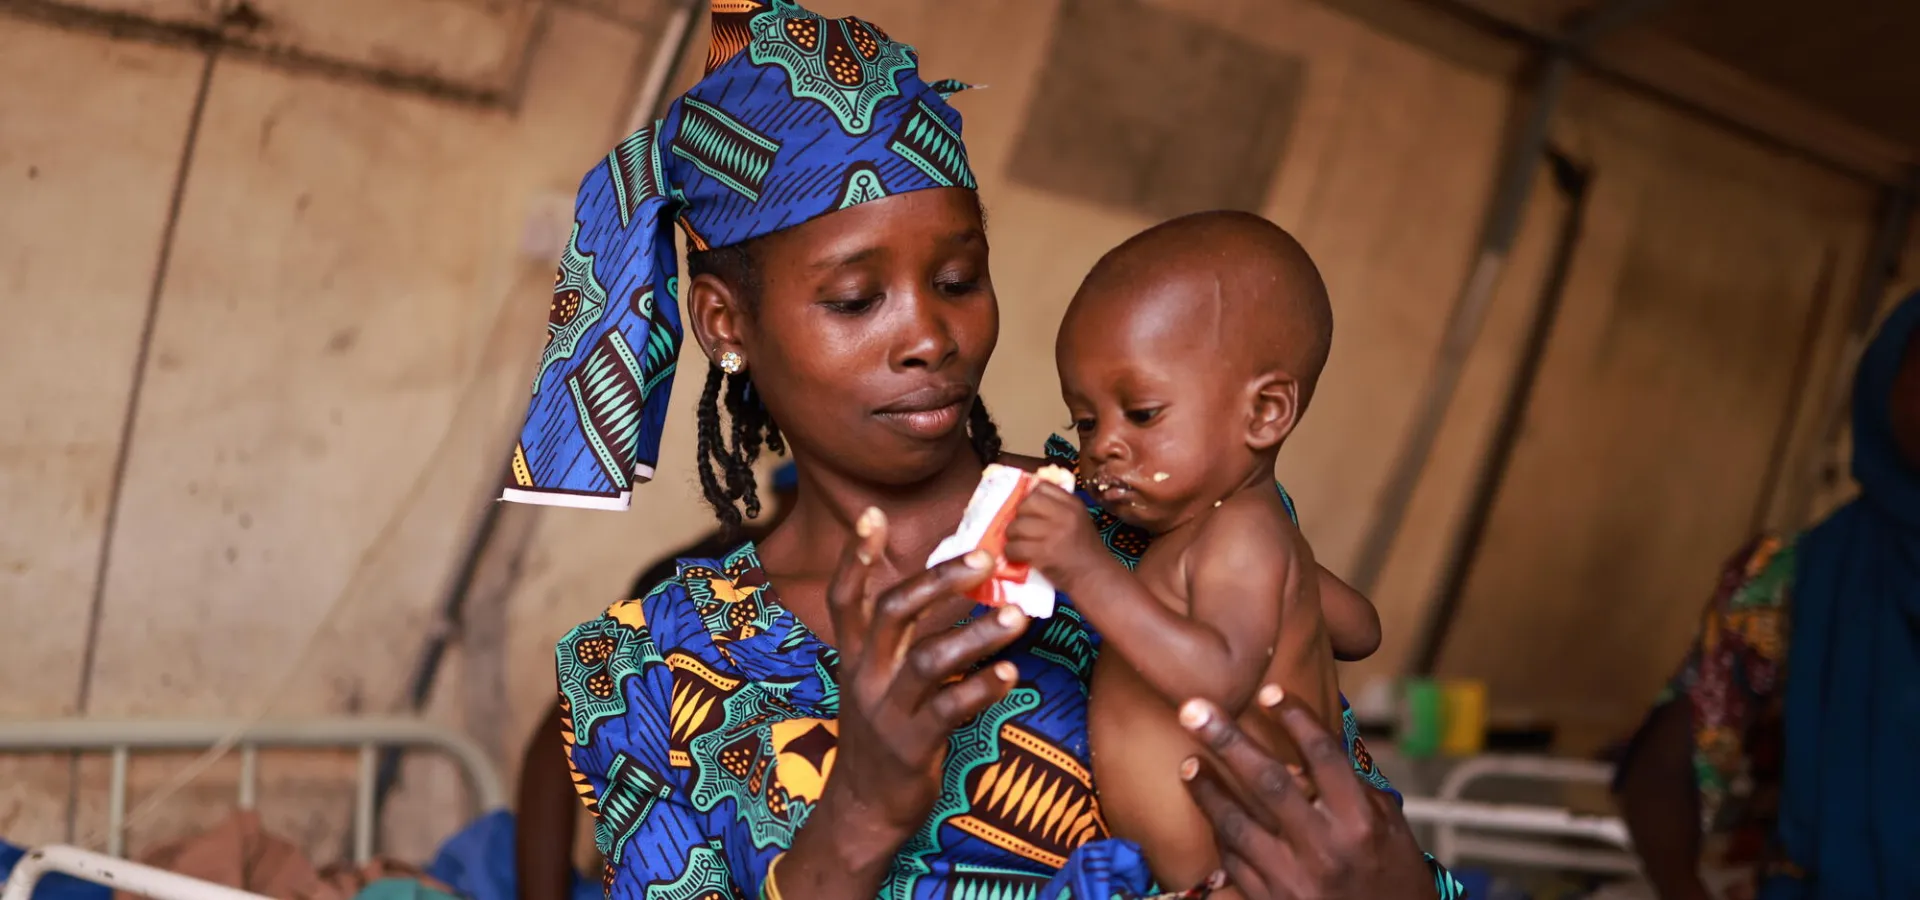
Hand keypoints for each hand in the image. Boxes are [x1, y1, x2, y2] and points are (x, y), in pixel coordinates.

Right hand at [806, 508, 1030, 872]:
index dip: (856, 557)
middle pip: (894, 613)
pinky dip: (982, 688)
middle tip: (987, 557)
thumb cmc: (883, 730)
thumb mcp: (875, 679)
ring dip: (976, 634)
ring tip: (1017, 617)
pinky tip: (1010, 674)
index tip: (873, 516)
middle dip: (940, 580)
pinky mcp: (911, 744)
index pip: (845, 597)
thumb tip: (945, 583)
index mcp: (854, 654)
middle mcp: (865, 674)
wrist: (864, 805)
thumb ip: (900, 637)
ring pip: (929, 659)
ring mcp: (886, 710)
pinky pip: (950, 709)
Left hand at [1004, 483, 1102, 588]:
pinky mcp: (1044, 553)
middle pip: (1027, 503)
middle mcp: (1064, 515)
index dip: (1031, 498)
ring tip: (1017, 543)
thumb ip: (1059, 508)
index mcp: (1073, 504)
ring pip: (1017, 525)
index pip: (1042, 487)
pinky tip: (1017, 556)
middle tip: (1021, 528)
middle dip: (1019, 516)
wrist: (1096, 578)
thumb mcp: (1079, 520)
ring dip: (1012, 536)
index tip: (1030, 511)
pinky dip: (1011, 552)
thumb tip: (1027, 501)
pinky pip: (1015, 547)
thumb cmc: (1085, 551)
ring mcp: (1053, 534)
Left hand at [1178, 688, 1438, 899]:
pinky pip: (1234, 859)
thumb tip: (1315, 745)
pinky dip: (1219, 831)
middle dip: (1228, 741)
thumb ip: (1356, 789)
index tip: (1268, 691)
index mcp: (1360, 823)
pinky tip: (1208, 807)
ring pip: (1238, 824)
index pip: (1323, 757)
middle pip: (1269, 782)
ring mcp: (1293, 878)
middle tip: (1193, 709)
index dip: (1295, 719)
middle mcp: (1325, 847)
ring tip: (1188, 761)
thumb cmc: (1395, 883)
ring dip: (1207, 790)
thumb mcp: (1392, 832)